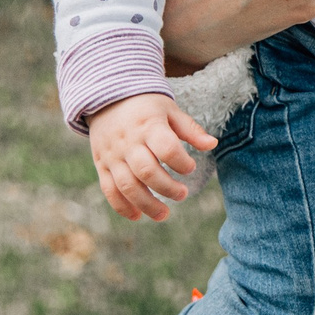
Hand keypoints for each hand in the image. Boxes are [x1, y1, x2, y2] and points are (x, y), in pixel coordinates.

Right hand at [88, 92, 219, 221]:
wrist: (107, 99)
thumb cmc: (146, 106)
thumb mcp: (170, 111)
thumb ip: (191, 130)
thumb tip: (212, 144)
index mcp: (149, 126)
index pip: (166, 148)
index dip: (181, 162)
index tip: (191, 168)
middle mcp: (128, 142)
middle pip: (146, 171)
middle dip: (167, 188)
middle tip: (183, 194)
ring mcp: (113, 155)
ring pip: (127, 185)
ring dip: (146, 204)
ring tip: (164, 215)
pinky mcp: (101, 165)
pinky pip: (109, 189)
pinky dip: (122, 206)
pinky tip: (137, 216)